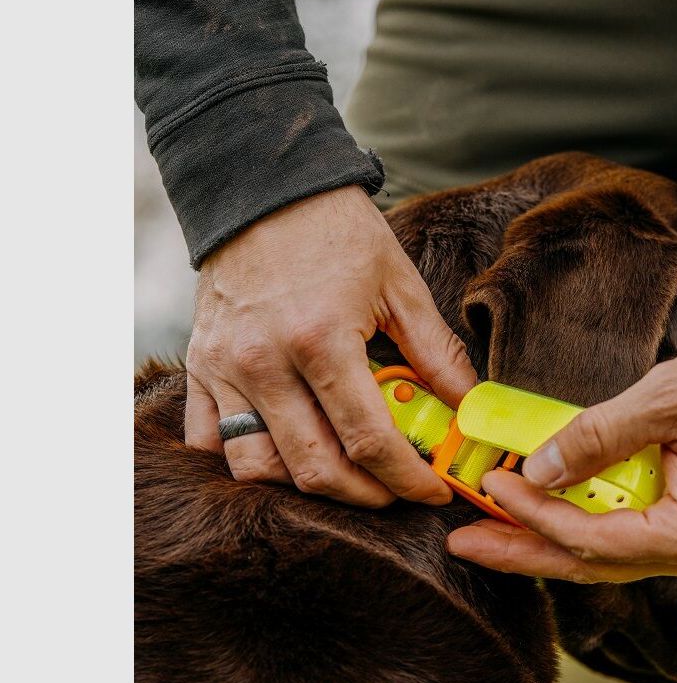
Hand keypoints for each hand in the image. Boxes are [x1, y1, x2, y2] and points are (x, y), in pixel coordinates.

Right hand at [184, 185, 477, 506]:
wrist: (264, 187)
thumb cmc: (337, 232)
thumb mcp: (400, 284)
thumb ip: (435, 351)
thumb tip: (469, 407)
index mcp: (322, 339)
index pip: (368, 440)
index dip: (407, 480)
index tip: (432, 493)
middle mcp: (265, 362)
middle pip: (314, 469)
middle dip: (365, 496)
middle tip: (395, 491)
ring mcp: (224, 368)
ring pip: (257, 468)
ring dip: (306, 486)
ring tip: (346, 474)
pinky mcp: (200, 366)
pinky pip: (210, 440)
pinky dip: (247, 459)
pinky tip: (286, 452)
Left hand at [447, 229, 676, 581]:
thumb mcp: (672, 397)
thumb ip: (602, 434)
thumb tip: (539, 465)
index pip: (594, 540)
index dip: (534, 515)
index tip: (490, 484)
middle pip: (593, 564)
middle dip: (524, 552)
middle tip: (463, 544)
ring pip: (607, 552)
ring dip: (548, 538)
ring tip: (490, 526)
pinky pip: (628, 530)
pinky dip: (583, 519)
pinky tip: (548, 505)